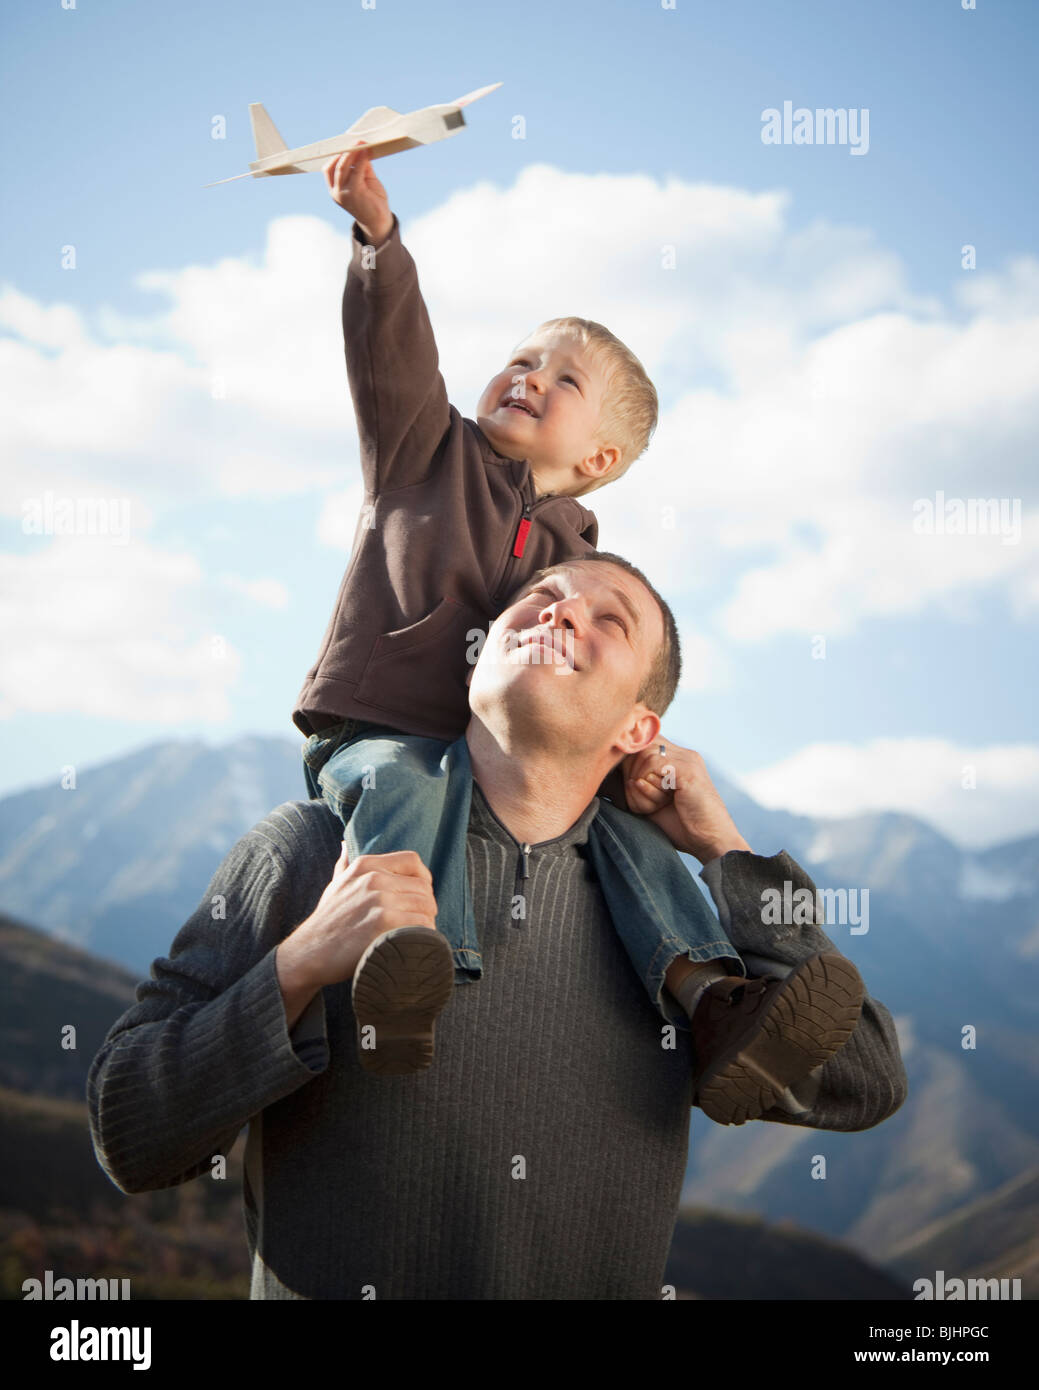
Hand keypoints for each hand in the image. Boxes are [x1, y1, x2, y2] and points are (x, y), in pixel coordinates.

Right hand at [277, 846, 437, 1005]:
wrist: (309, 952)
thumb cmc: (326, 921)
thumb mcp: (335, 886)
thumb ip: (344, 865)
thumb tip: (345, 846)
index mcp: (365, 865)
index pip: (412, 860)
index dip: (424, 878)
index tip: (421, 895)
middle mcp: (374, 878)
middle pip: (423, 887)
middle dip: (426, 906)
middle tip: (420, 922)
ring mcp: (379, 900)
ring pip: (425, 906)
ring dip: (427, 922)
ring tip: (417, 935)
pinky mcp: (384, 924)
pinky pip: (421, 926)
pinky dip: (424, 937)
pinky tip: (414, 944)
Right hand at [324, 145, 392, 245]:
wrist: (380, 222)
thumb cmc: (372, 201)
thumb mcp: (365, 181)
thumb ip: (361, 167)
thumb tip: (361, 149)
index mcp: (335, 190)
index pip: (328, 169)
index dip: (336, 155)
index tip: (346, 143)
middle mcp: (336, 192)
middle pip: (336, 166)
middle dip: (345, 151)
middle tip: (357, 140)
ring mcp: (343, 193)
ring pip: (343, 166)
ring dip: (352, 153)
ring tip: (362, 144)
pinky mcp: (354, 192)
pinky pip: (356, 170)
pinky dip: (361, 159)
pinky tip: (366, 152)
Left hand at [621, 739, 750, 862]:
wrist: (711, 842)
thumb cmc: (681, 826)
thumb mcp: (651, 800)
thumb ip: (637, 780)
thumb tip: (612, 764)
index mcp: (676, 758)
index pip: (641, 741)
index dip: (629, 764)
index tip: (634, 789)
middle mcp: (683, 753)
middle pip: (639, 746)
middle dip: (632, 775)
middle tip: (648, 801)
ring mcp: (687, 759)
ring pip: (644, 755)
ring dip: (642, 786)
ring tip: (658, 803)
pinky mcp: (688, 770)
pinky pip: (652, 764)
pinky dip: (649, 788)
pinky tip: (662, 802)